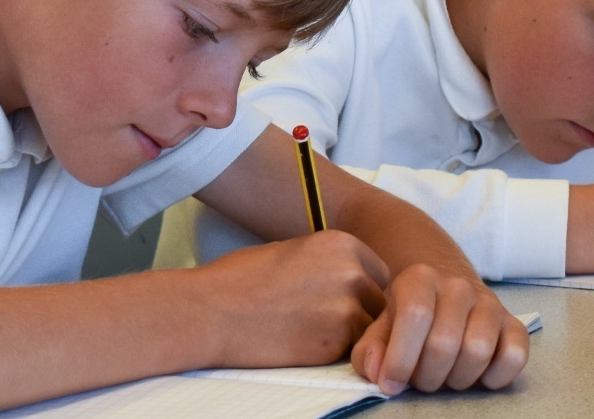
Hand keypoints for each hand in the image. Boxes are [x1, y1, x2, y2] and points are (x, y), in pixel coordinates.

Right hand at [196, 230, 390, 369]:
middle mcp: (352, 271)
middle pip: (381, 301)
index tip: (342, 302)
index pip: (379, 273)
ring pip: (371, 328)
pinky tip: (305, 343)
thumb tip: (348, 277)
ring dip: (352, 334)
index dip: (364, 291)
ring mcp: (348, 306)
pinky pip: (353, 349)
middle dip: (363, 313)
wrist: (212, 311)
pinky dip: (336, 351)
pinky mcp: (337, 340)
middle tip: (328, 322)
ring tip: (314, 333)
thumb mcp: (291, 252)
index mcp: (342, 243)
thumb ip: (327, 263)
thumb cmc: (241, 281)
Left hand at [350, 263, 527, 394]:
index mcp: (421, 279)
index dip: (401, 359)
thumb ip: (370, 350)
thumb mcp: (382, 327)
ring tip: (445, 376)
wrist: (445, 295)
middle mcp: (458, 286)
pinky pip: (514, 356)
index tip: (391, 383)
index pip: (415, 317)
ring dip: (457, 379)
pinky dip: (496, 376)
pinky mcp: (514, 324)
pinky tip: (477, 376)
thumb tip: (377, 372)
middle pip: (445, 343)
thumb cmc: (409, 318)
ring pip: (478, 351)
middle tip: (420, 379)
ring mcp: (490, 303)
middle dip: (427, 376)